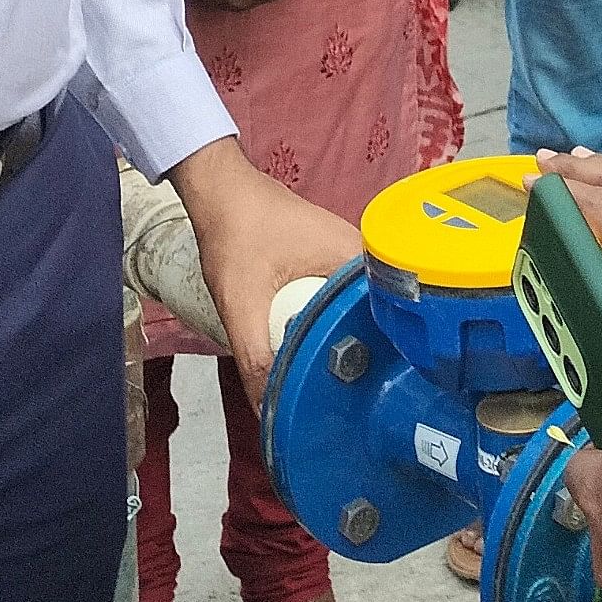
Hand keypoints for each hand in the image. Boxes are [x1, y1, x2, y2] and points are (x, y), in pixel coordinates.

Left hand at [170, 137, 361, 397]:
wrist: (219, 191)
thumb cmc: (235, 230)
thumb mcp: (242, 300)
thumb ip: (256, 357)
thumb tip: (268, 410)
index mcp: (356, 260)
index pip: (382, 322)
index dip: (370, 362)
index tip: (357, 397)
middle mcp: (362, 259)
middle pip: (366, 323)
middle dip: (347, 359)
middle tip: (334, 398)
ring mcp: (346, 260)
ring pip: (347, 316)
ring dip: (330, 344)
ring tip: (321, 380)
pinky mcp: (329, 264)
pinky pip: (333, 305)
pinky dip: (318, 327)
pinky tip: (305, 349)